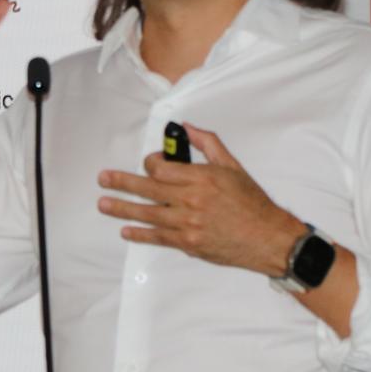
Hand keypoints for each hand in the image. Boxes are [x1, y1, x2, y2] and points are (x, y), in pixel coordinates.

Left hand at [96, 126, 301, 273]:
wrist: (267, 238)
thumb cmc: (252, 202)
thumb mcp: (233, 166)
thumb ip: (208, 144)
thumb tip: (187, 127)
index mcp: (201, 177)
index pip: (161, 168)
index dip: (150, 163)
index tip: (149, 163)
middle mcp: (191, 200)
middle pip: (147, 189)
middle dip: (121, 182)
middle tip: (103, 179)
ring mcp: (188, 224)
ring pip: (147, 214)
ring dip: (122, 209)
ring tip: (103, 204)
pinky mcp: (189, 244)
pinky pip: (158, 237)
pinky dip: (140, 234)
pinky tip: (126, 231)